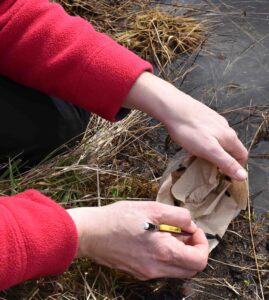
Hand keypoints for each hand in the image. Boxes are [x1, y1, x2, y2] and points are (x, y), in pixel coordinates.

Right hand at [67, 201, 208, 279]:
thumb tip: (190, 224)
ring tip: (166, 232)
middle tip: (182, 231)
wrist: (89, 233)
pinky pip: (161, 268)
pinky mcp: (137, 272)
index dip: (202, 243)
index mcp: (163, 253)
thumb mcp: (151, 208)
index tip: (192, 229)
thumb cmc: (118, 218)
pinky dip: (165, 255)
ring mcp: (146, 274)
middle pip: (190, 269)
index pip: (199, 261)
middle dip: (193, 249)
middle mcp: (156, 269)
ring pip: (176, 270)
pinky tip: (153, 238)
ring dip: (179, 252)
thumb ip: (178, 216)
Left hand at [124, 72, 247, 180]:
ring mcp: (214, 120)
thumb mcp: (208, 150)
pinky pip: (210, 132)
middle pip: (232, 147)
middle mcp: (225, 127)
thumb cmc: (189, 130)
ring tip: (203, 157)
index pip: (242, 155)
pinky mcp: (204, 116)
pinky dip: (207, 140)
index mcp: (229, 137)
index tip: (226, 176)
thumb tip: (243, 176)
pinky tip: (195, 142)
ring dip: (216, 149)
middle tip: (212, 168)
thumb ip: (226, 162)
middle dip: (226, 159)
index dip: (238, 167)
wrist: (173, 108)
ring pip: (221, 139)